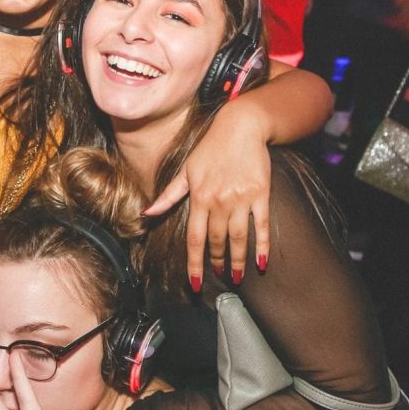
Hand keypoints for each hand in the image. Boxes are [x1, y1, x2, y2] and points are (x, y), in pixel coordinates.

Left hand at [145, 100, 271, 284]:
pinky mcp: (261, 194)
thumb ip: (169, 195)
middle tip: (220, 277)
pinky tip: (261, 262)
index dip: (194, 264)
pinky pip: (262, 225)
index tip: (194, 283)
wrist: (241, 126)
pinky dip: (262, 245)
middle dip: (216, 262)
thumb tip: (146, 213)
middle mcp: (219, 201)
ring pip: (238, 238)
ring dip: (238, 261)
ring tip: (237, 277)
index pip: (194, 238)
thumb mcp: (185, 170)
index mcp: (199, 197)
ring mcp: (241, 198)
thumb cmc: (210, 147)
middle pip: (216, 241)